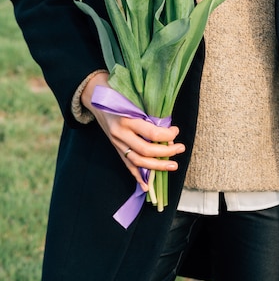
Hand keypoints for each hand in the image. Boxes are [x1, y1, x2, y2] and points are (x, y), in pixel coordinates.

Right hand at [81, 73, 184, 190]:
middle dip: (166, 153)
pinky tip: (146, 186)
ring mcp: (116, 143)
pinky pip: (127, 165)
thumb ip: (148, 114)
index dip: (167, 135)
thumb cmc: (119, 94)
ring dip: (157, 166)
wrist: (96, 98)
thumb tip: (168, 131)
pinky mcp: (115, 149)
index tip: (176, 131)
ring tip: (173, 166)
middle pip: (145, 150)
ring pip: (137, 161)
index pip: (151, 133)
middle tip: (180, 149)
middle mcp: (120, 134)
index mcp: (126, 119)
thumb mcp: (133, 99)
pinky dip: (137, 176)